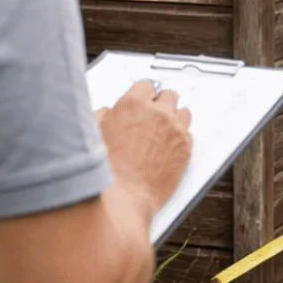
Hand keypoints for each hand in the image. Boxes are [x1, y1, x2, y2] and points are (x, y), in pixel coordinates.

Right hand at [96, 80, 192, 218]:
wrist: (123, 197)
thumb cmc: (105, 169)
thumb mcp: (94, 133)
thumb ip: (103, 116)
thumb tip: (107, 112)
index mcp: (133, 104)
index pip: (146, 85)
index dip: (143, 95)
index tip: (143, 102)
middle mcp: (158, 113)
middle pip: (169, 95)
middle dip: (161, 104)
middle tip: (154, 117)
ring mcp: (175, 130)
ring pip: (183, 112)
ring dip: (175, 119)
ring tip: (165, 131)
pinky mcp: (186, 148)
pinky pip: (189, 134)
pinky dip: (181, 138)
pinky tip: (169, 147)